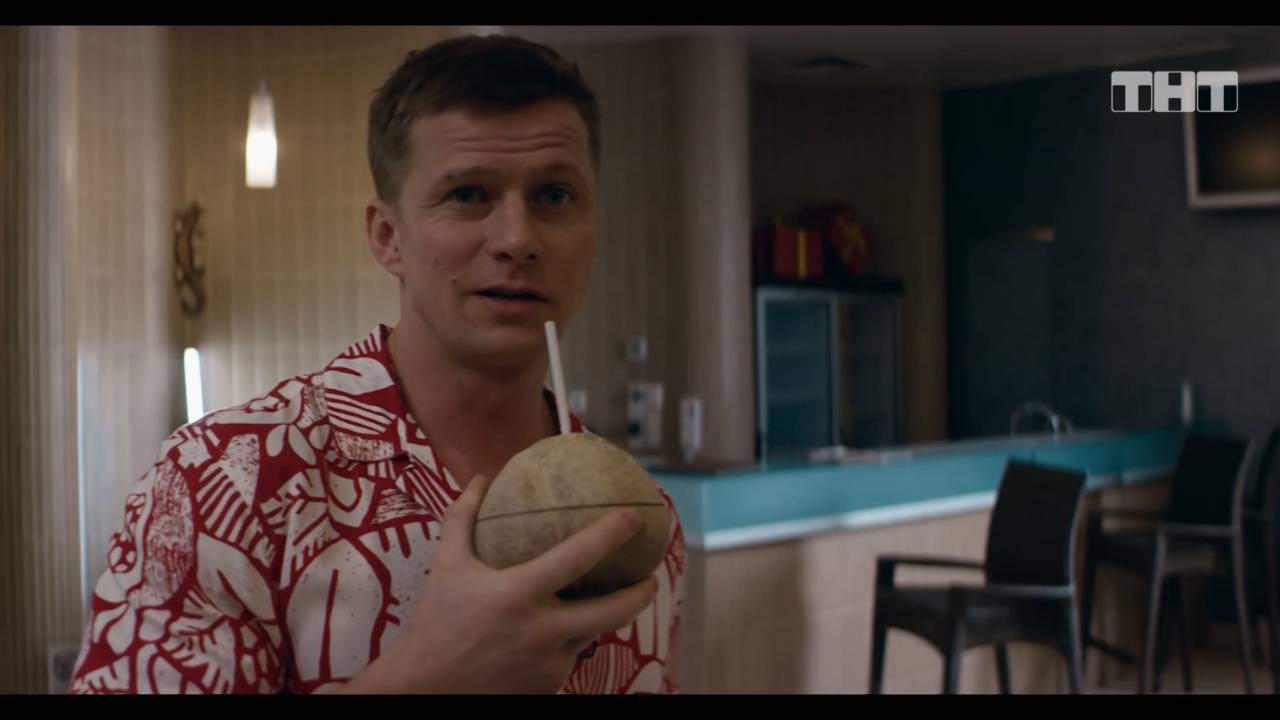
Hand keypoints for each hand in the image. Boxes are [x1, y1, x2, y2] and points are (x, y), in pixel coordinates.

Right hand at [340, 473, 657, 693]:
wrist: (425, 689)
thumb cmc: (435, 621)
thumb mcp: (446, 565)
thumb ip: (463, 518)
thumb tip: (481, 478)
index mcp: (517, 594)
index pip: (577, 557)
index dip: (611, 533)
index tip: (634, 515)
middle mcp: (539, 630)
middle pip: (612, 610)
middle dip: (642, 592)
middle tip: (652, 576)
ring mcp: (547, 663)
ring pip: (593, 633)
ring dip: (607, 616)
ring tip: (621, 598)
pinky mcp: (548, 685)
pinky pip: (571, 656)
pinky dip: (572, 640)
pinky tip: (573, 628)